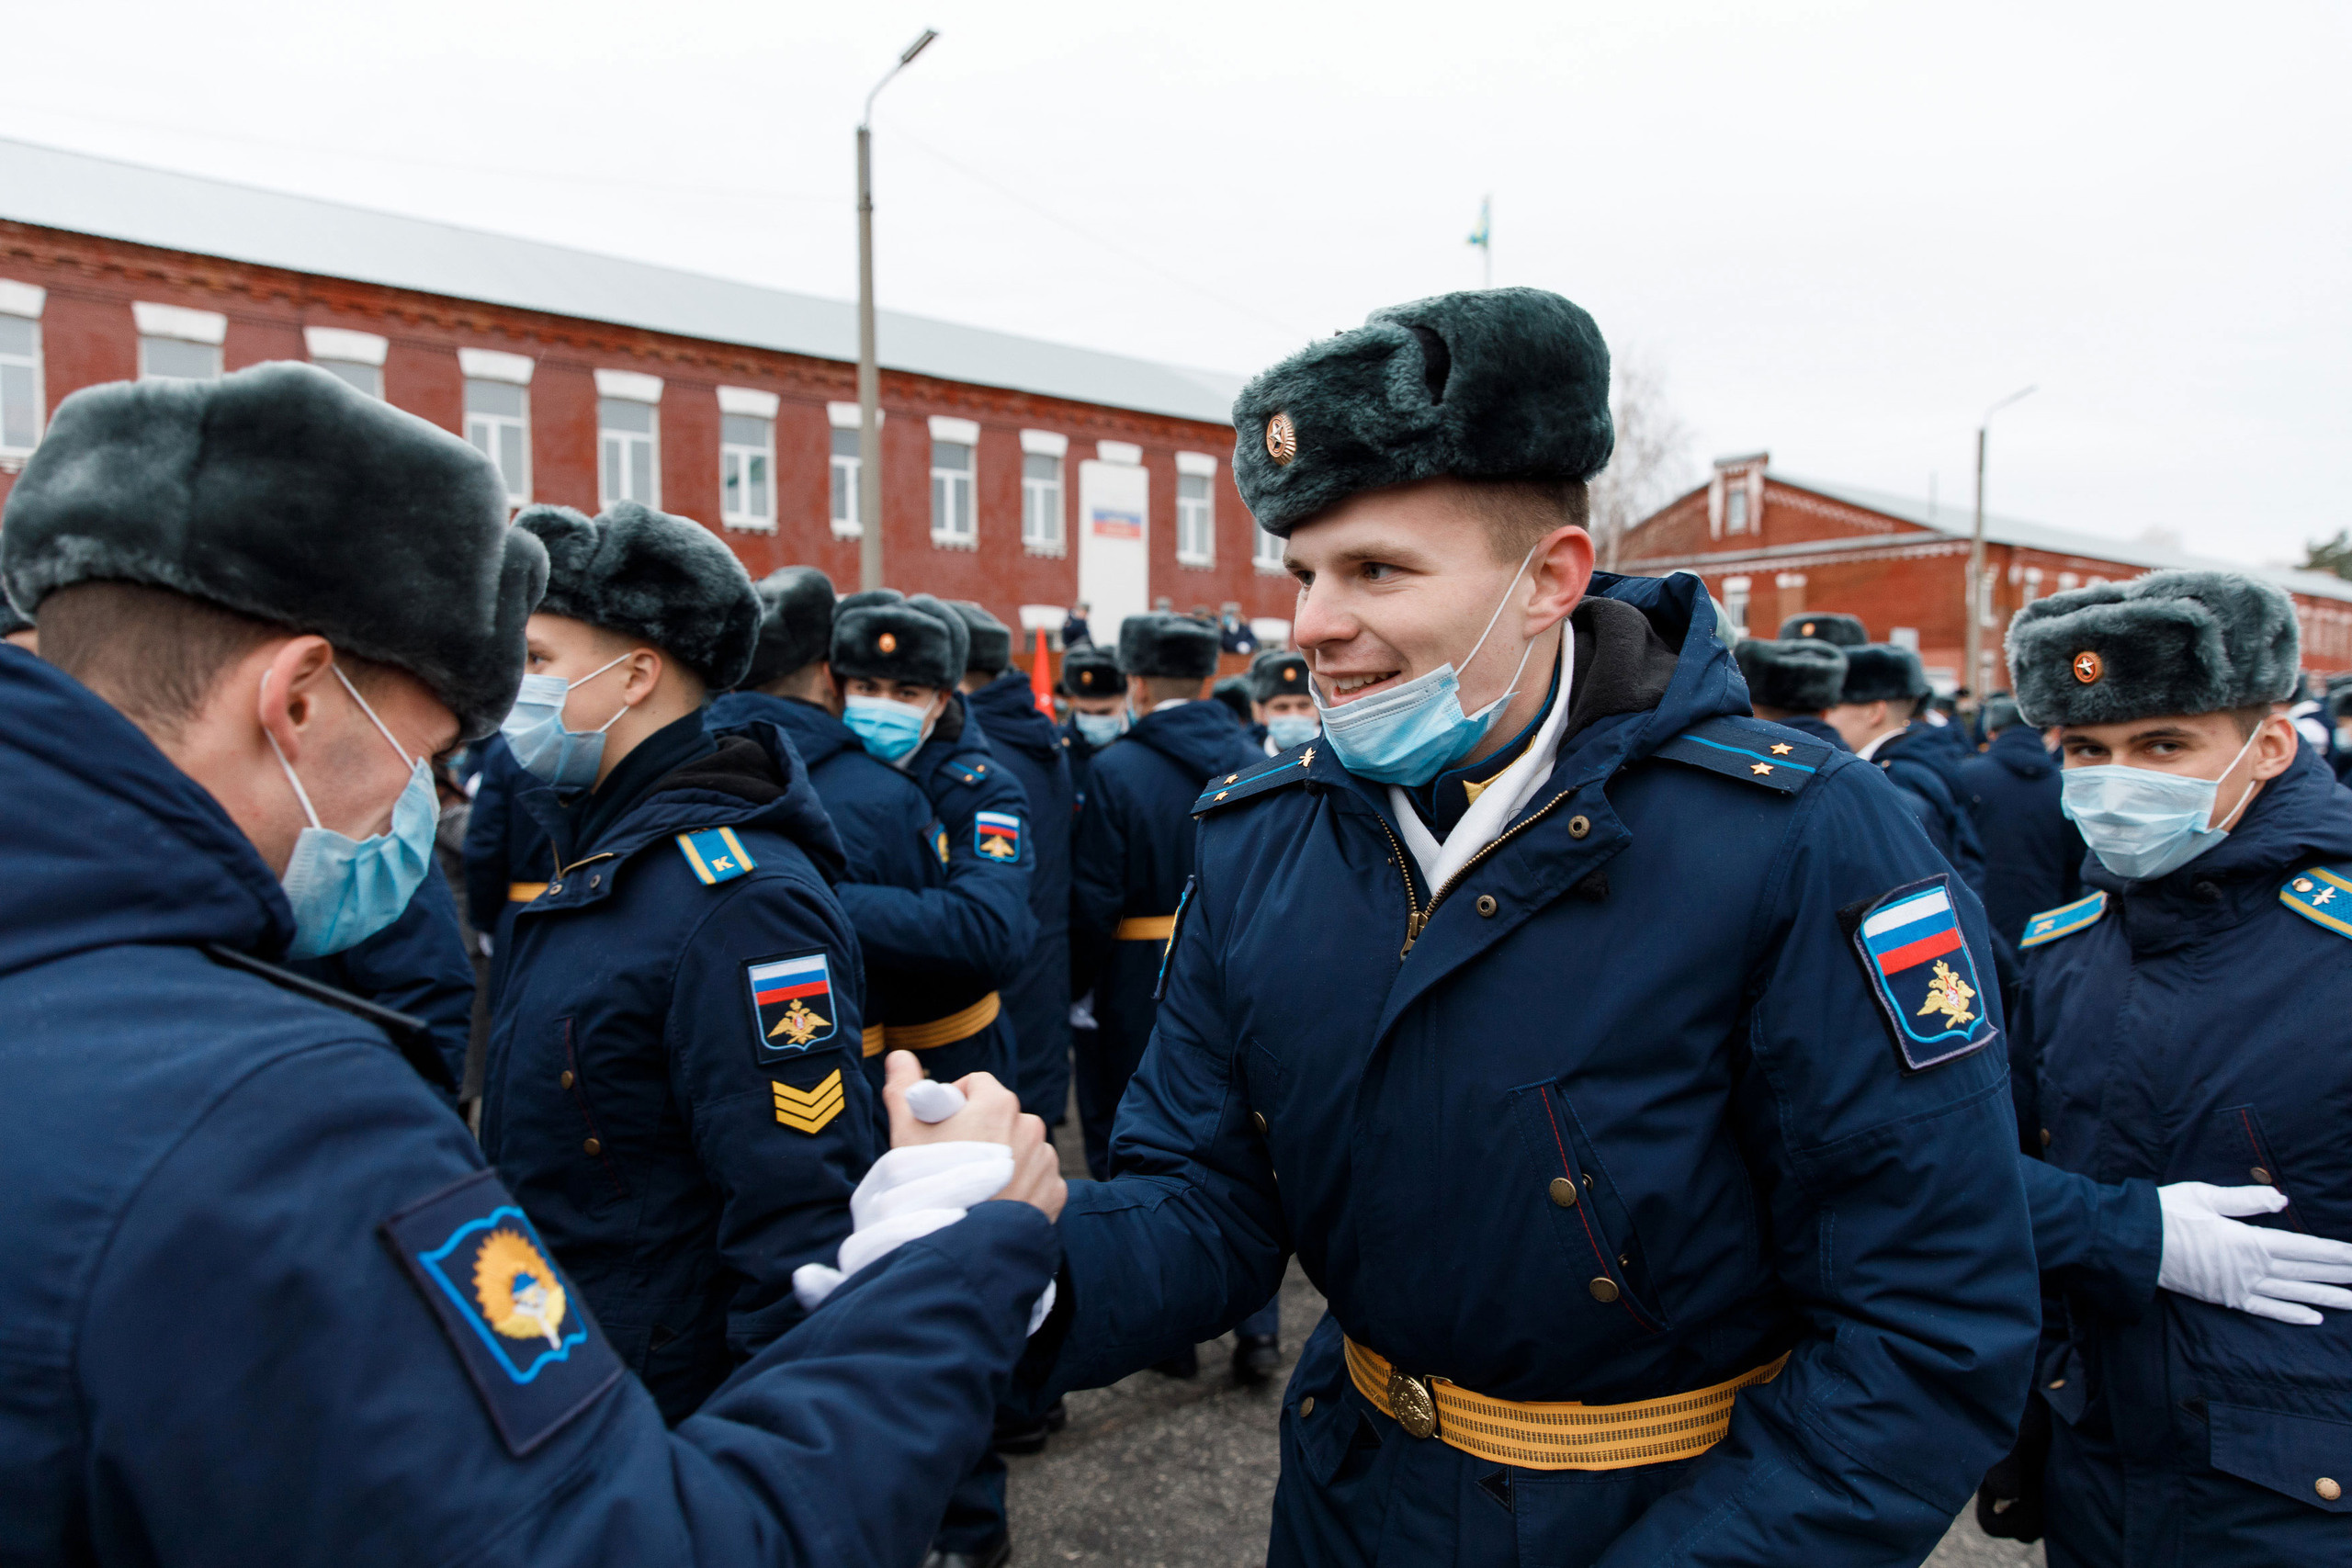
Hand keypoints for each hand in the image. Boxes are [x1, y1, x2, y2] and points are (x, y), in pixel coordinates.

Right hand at [881, 1051, 1063, 1219]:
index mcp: (998, 1103)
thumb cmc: (929, 1185)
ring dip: (1004, 1160)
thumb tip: (898, 1055)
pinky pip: (1039, 1180)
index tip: (942, 1129)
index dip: (956, 1103)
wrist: (961, 1244)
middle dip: (981, 1133)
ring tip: (976, 1188)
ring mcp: (1046, 1160)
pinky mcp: (1055, 1191)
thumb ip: (904, 1089)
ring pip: (1022, 1149)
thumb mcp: (906, 1134)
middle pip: (1001, 1117)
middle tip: (954, 1163)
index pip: (977, 1085)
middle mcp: (1030, 1125)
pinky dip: (1023, 1188)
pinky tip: (998, 1204)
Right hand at [2157, 1182, 2351, 1324]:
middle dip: (2339, 1275)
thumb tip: (2282, 1199)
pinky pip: (2264, 1309)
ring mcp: (2238, 1287)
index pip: (2304, 1249)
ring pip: (2291, 1294)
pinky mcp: (2225, 1298)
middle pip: (2304, 1273)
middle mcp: (2249, 1269)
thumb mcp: (2205, 1196)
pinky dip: (2290, 1314)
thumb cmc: (2165, 1213)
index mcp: (2248, 1241)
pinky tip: (2313, 1317)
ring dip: (2325, 1298)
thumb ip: (2246, 1200)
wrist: (2130, 1243)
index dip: (2335, 1253)